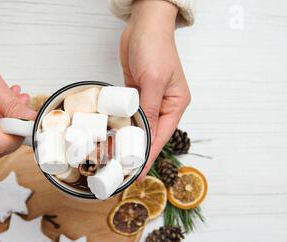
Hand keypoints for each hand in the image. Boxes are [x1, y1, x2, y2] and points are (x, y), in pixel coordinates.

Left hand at [120, 0, 190, 177]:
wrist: (143, 23)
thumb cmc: (155, 46)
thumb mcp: (153, 80)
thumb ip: (149, 108)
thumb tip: (145, 134)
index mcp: (175, 104)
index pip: (161, 137)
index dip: (148, 156)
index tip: (137, 172)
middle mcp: (163, 105)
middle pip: (149, 135)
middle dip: (136, 152)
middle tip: (121, 169)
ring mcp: (148, 100)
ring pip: (137, 127)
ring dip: (126, 140)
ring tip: (113, 157)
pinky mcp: (135, 94)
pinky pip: (127, 115)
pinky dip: (120, 125)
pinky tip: (111, 136)